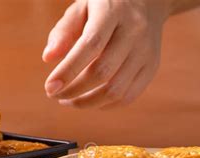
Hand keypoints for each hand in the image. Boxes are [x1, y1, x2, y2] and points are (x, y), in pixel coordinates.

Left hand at [43, 0, 169, 107]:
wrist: (147, 2)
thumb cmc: (104, 7)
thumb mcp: (81, 8)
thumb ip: (63, 31)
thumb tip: (48, 58)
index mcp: (113, 11)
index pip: (90, 45)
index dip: (68, 70)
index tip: (49, 88)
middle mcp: (134, 31)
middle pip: (103, 71)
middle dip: (74, 90)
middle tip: (55, 94)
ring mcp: (146, 51)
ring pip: (116, 90)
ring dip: (88, 102)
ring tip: (68, 101)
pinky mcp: (152, 67)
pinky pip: (129, 96)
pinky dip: (106, 105)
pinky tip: (90, 101)